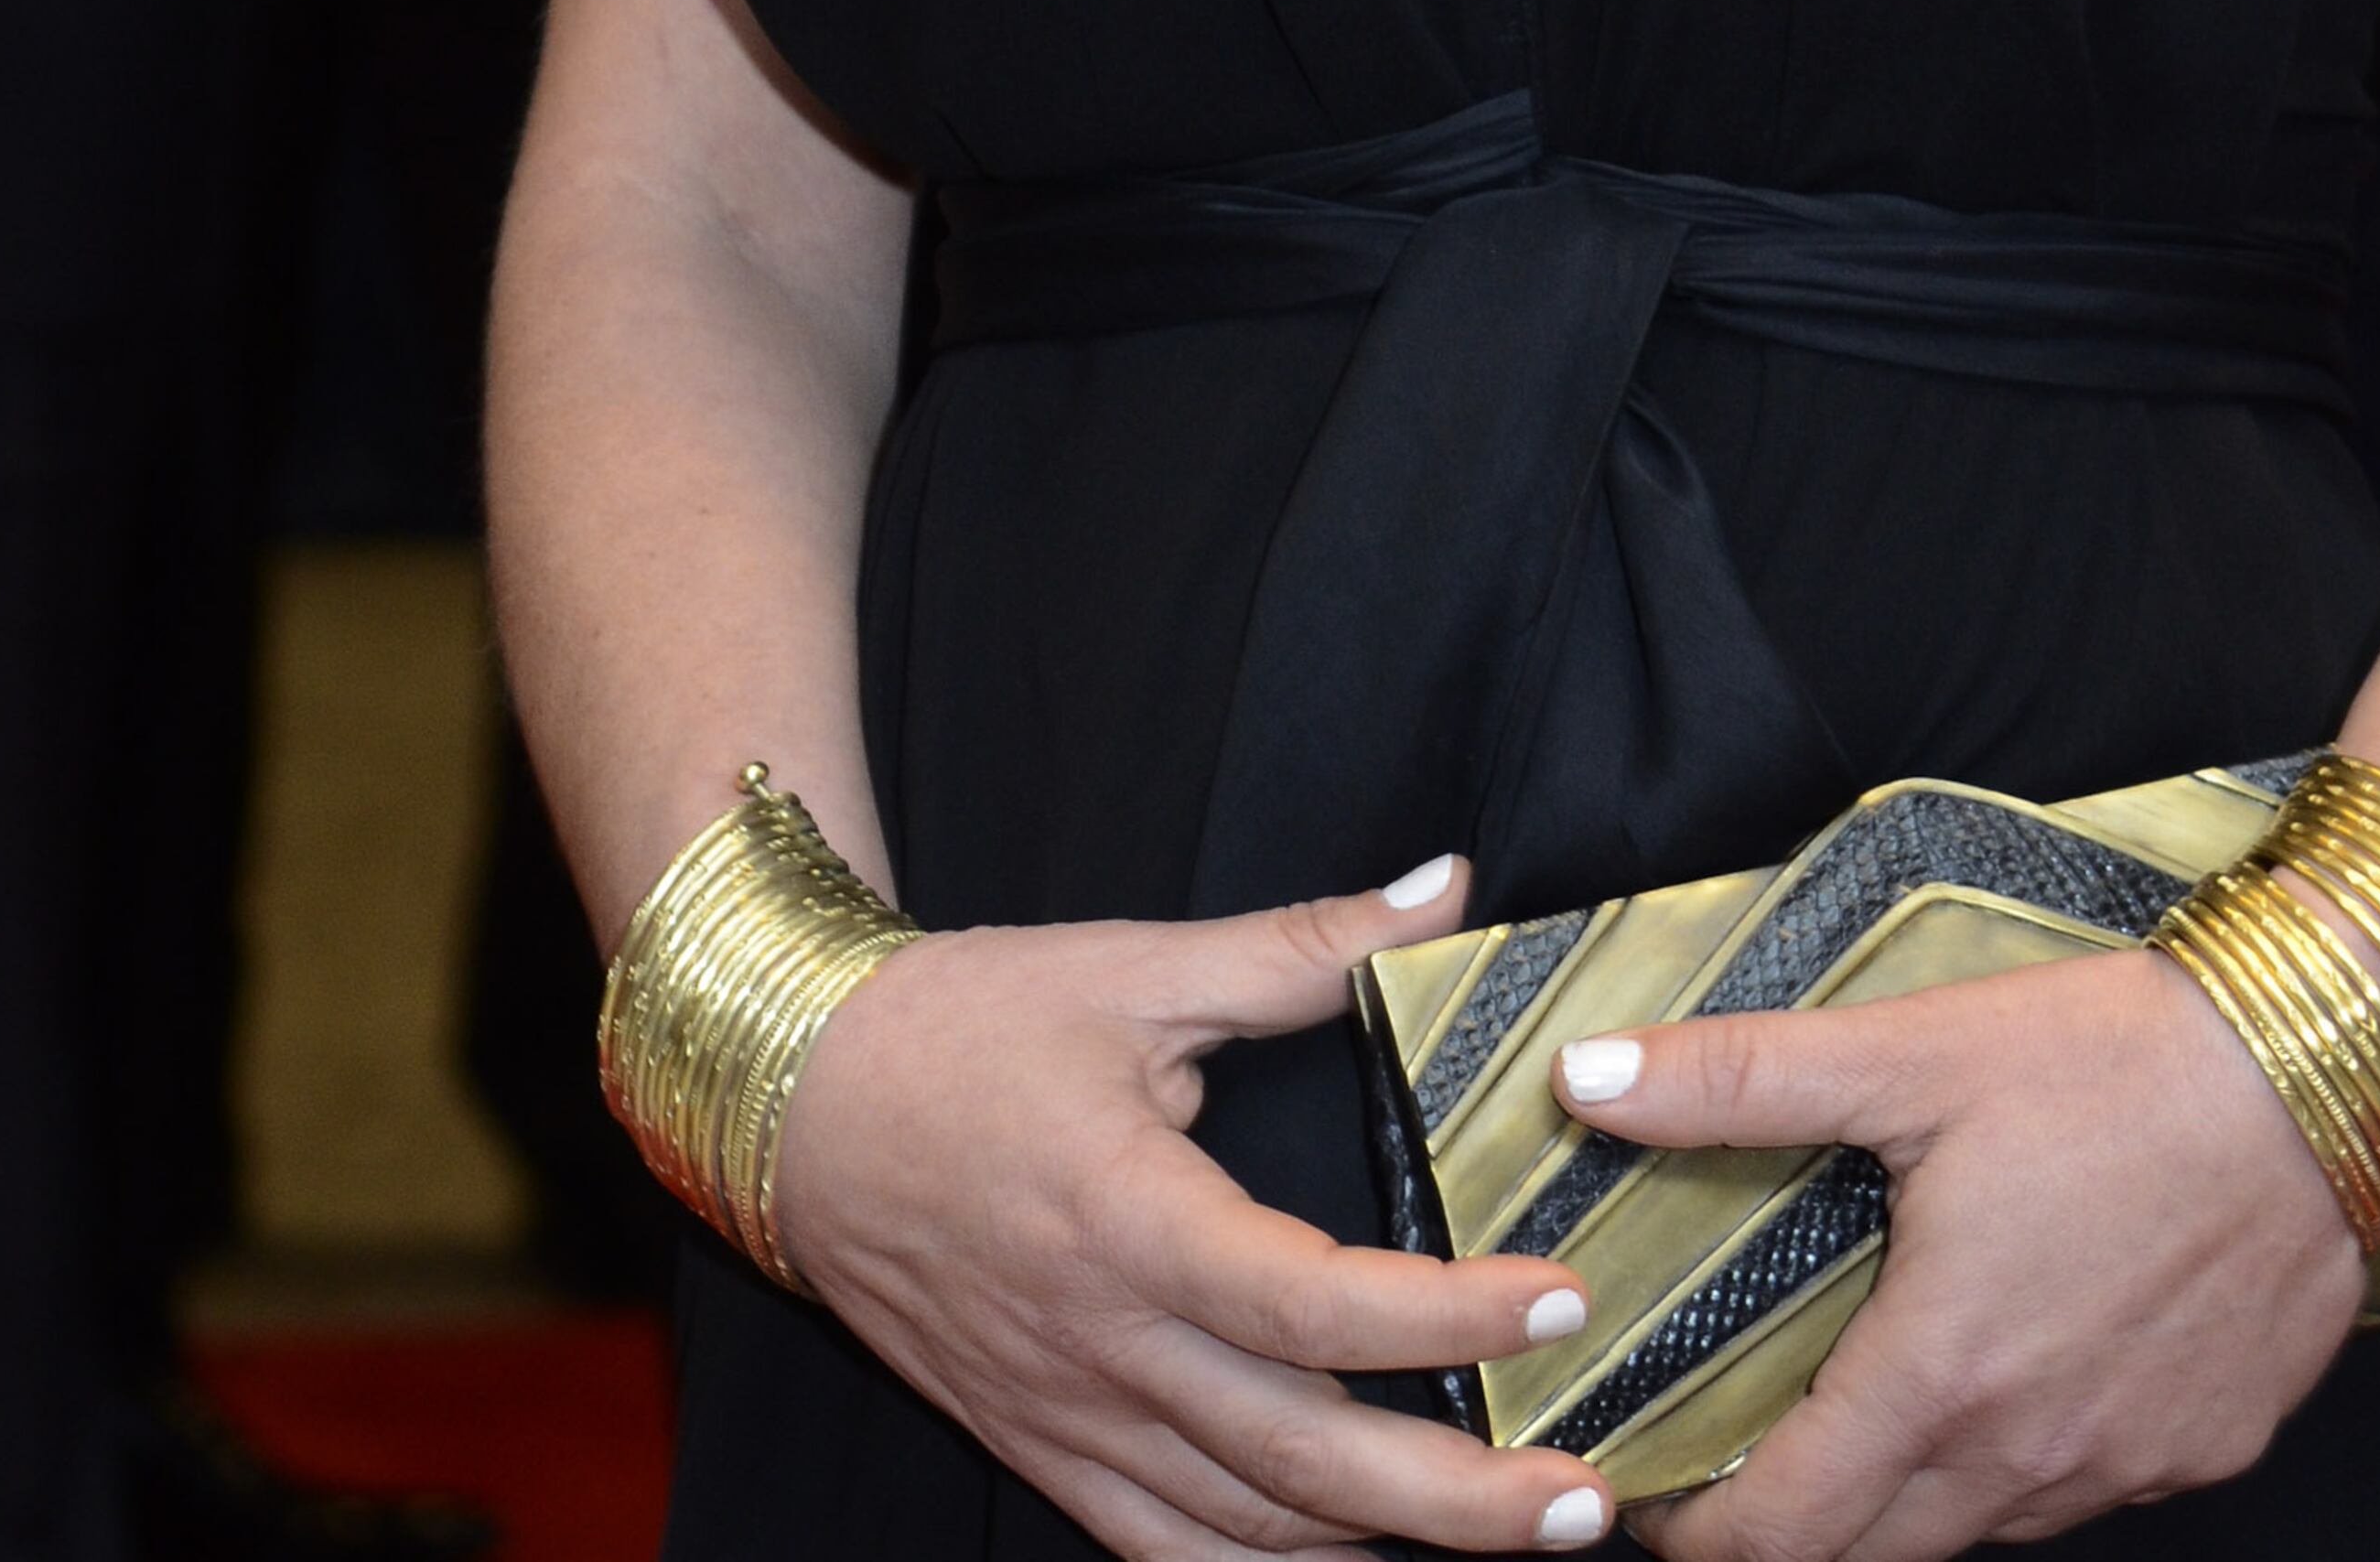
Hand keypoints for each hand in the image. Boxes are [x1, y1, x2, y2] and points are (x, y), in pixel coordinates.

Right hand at [771, 862, 1615, 1561]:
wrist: (794, 1107)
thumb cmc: (962, 1028)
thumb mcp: (1133, 967)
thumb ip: (1301, 944)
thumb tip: (1444, 885)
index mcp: (1128, 1222)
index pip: (1312, 1305)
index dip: (1445, 1318)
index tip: (1560, 1303)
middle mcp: (1103, 1347)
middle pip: (1300, 1460)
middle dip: (1456, 1500)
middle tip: (1586, 1500)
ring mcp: (1070, 1418)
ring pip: (1246, 1529)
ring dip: (1386, 1547)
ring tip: (1519, 1536)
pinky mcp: (1044, 1449)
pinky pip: (1165, 1551)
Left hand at [1554, 945, 2363, 1561]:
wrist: (2326, 1067)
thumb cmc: (2120, 1058)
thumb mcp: (1910, 1052)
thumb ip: (1737, 1080)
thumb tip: (1584, 1078)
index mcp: (1942, 1374)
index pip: (1785, 1529)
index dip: (1701, 1538)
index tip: (1656, 1507)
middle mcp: (2032, 1452)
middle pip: (1873, 1556)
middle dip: (1794, 1532)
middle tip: (1739, 1471)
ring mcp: (2128, 1463)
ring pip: (1980, 1529)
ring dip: (1912, 1496)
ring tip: (1869, 1409)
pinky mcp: (2205, 1446)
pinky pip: (2085, 1491)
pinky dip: (2027, 1460)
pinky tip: (2017, 1371)